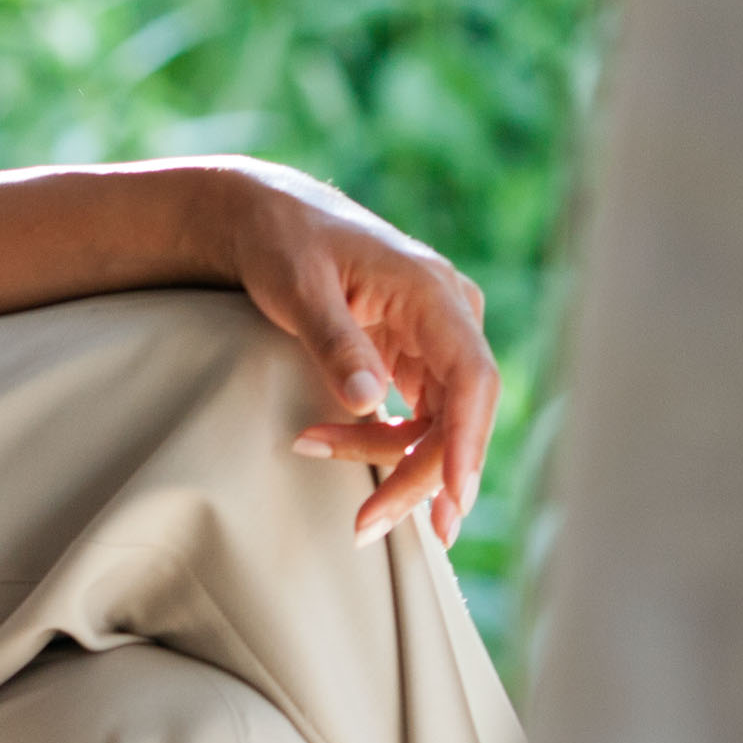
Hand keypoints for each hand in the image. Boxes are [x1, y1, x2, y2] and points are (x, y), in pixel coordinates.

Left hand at [215, 164, 499, 546]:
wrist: (269, 217)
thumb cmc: (284, 242)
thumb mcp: (299, 287)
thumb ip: (335, 341)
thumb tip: (369, 400)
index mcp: (433, 292)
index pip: (473, 377)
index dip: (469, 442)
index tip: (453, 497)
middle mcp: (449, 317)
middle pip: (459, 416)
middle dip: (418, 475)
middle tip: (365, 524)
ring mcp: (436, 340)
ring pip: (438, 425)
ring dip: (388, 460)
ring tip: (313, 451)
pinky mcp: (417, 359)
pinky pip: (417, 417)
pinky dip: (380, 442)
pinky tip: (329, 446)